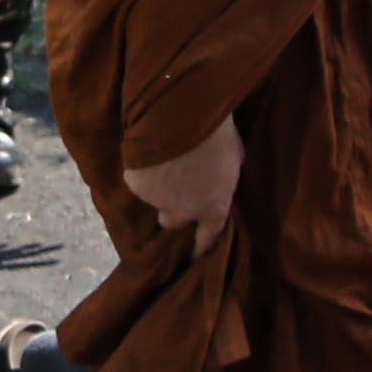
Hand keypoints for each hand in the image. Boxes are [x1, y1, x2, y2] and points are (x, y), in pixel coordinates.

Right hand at [126, 115, 243, 256]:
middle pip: (172, 222)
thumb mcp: (235, 157)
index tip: (193, 254)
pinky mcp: (136, 185)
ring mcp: (157, 201)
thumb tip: (221, 175)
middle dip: (171, 209)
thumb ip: (226, 175)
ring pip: (153, 200)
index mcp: (214, 208)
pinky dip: (142, 170)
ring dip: (157, 185)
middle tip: (173, 187)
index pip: (207, 237)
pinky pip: (138, 180)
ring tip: (163, 159)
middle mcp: (184, 213)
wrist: (182, 117)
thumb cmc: (218, 134)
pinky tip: (149, 152)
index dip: (201, 246)